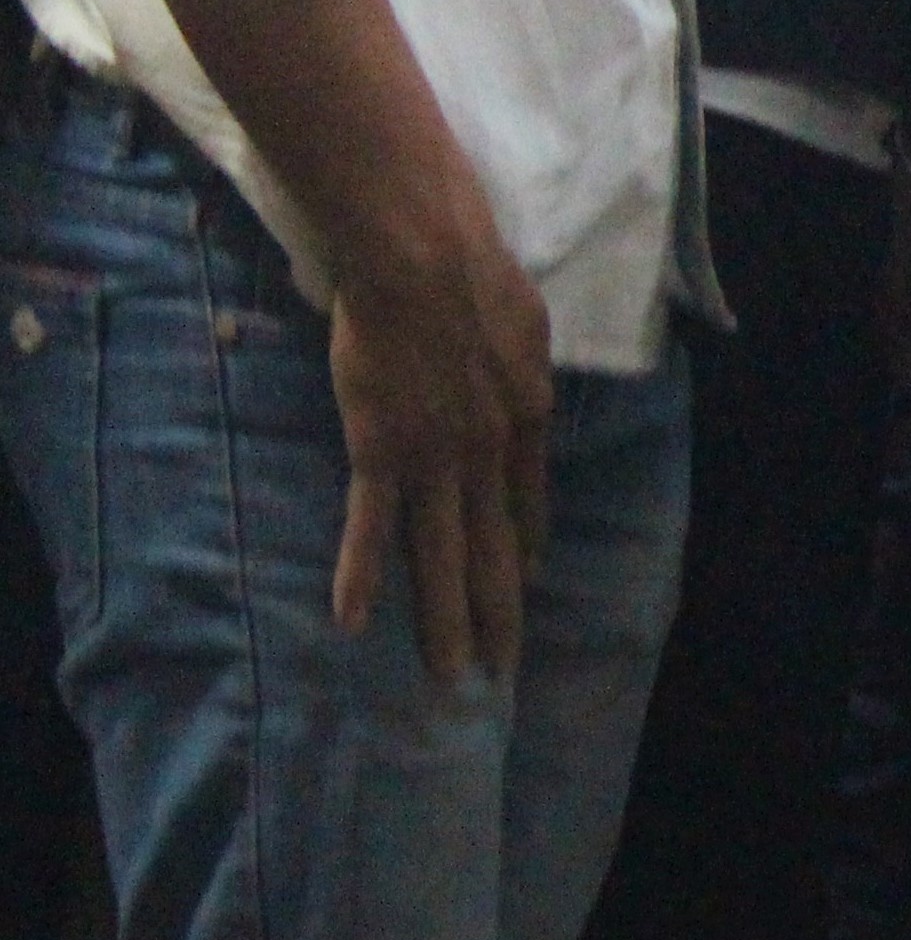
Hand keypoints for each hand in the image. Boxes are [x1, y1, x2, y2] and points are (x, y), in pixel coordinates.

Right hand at [325, 220, 552, 682]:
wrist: (426, 261)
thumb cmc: (478, 275)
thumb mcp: (527, 327)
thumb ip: (523, 368)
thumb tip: (525, 384)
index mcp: (527, 421)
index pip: (528, 505)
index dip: (525, 549)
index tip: (527, 583)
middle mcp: (488, 456)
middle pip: (493, 550)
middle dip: (498, 614)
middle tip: (500, 671)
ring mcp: (435, 460)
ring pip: (442, 557)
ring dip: (446, 622)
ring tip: (452, 678)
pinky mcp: (379, 452)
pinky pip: (371, 527)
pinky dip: (362, 576)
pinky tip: (354, 624)